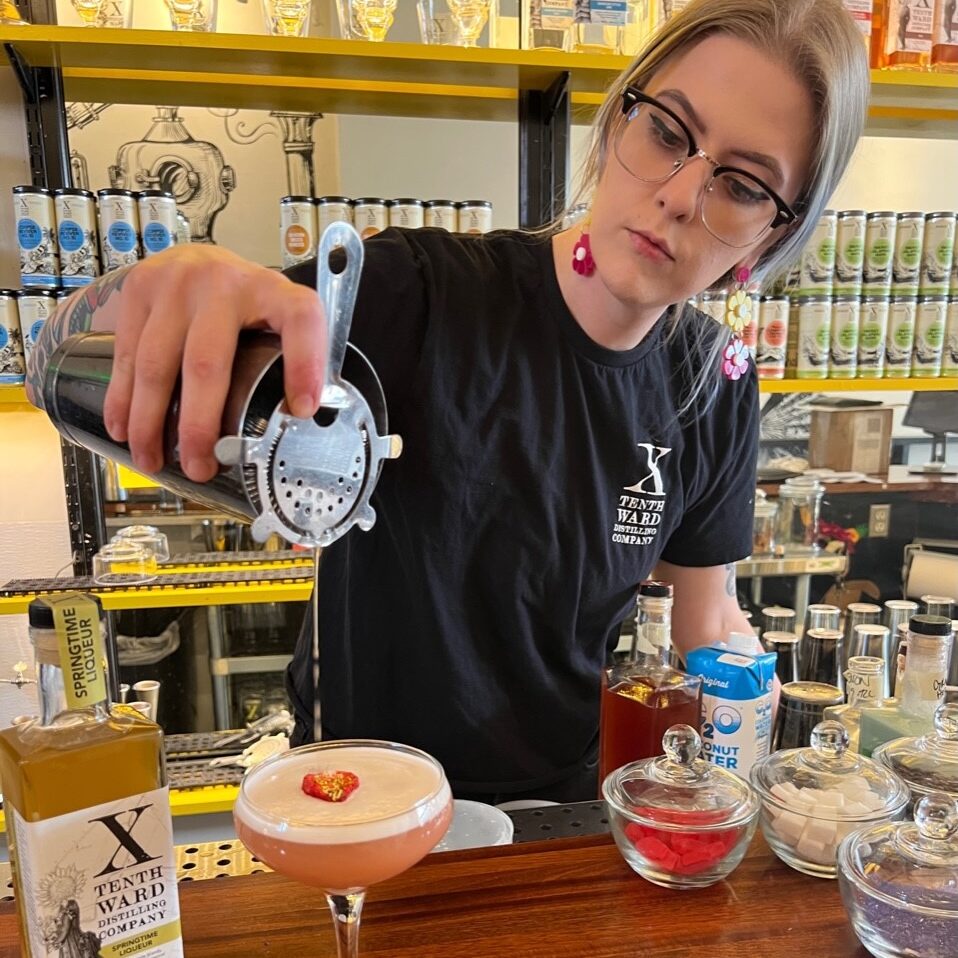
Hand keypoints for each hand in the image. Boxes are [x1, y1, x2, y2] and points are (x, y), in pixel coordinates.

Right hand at [102, 244, 324, 480]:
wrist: (199, 259)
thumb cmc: (245, 302)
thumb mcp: (278, 317)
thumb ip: (291, 357)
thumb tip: (296, 418)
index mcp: (273, 290)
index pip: (300, 321)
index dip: (304, 365)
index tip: (301, 409)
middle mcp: (224, 283)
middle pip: (207, 363)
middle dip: (199, 425)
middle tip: (200, 466)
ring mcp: (176, 284)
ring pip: (156, 363)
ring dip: (151, 422)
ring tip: (152, 460)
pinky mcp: (139, 290)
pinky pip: (126, 354)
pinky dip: (122, 398)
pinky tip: (123, 428)